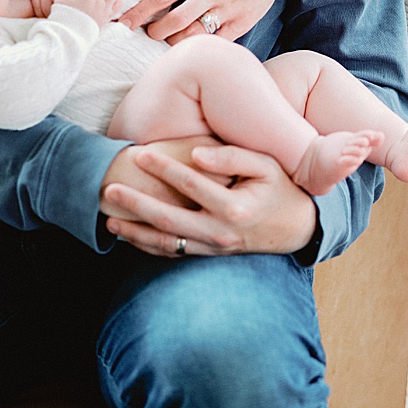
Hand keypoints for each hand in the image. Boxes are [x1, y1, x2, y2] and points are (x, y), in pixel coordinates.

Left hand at [101, 143, 317, 257]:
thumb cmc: (279, 188)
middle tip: (109, 190)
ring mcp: (214, 247)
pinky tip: (129, 237)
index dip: (164, 168)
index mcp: (235, 207)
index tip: (139, 153)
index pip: (191, 184)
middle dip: (136, 205)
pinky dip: (149, 247)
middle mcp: (221, 232)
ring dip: (136, 233)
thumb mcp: (266, 165)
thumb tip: (195, 155)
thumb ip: (232, 157)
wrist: (298, 228)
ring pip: (167, 243)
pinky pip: (174, 254)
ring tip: (109, 220)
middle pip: (169, 219)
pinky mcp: (210, 254)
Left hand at [118, 0, 309, 43]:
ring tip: (166, 40)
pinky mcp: (242, 24)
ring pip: (194, 35)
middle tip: (147, 33)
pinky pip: (216, 42)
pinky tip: (189, 45)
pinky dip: (199, 46)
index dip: (141, 10)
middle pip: (176, 20)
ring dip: (174, 41)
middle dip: (155, 31)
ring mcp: (228, 10)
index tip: (125, 21)